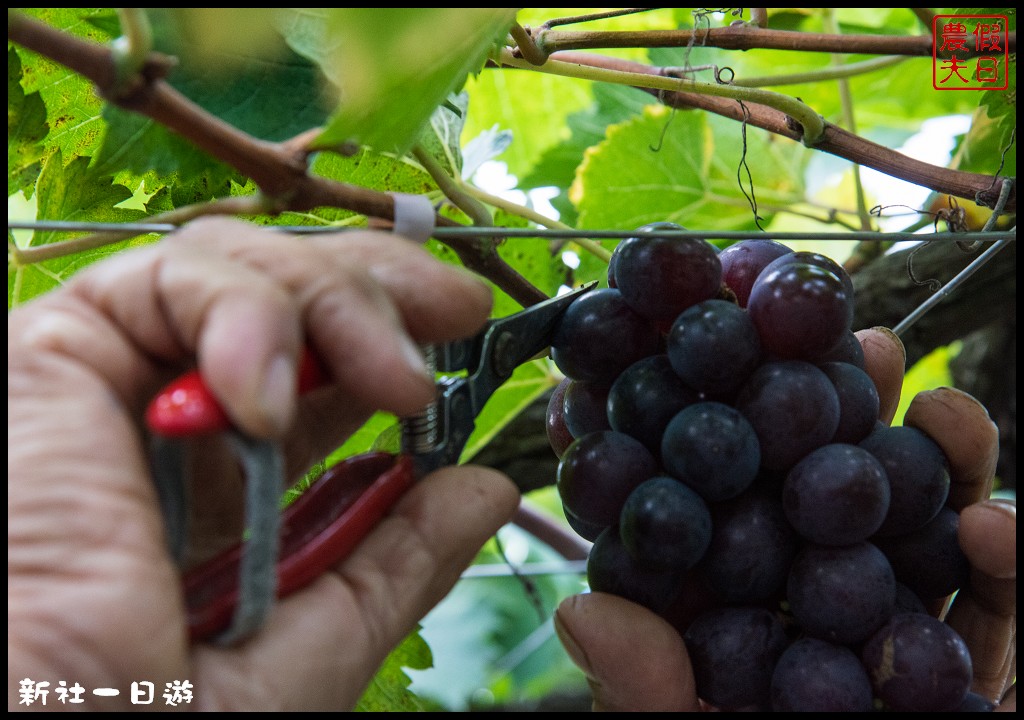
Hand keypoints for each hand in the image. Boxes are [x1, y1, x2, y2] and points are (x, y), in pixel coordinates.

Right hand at [8, 218, 519, 709]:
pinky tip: (270, 398)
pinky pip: (168, 280)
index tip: (466, 333)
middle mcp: (179, 421)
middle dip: (380, 290)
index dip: (395, 334)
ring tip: (392, 378)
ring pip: (239, 269)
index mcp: (231, 485)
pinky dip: (246, 314)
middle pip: (287, 294)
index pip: (322, 370)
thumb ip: (395, 559)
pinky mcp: (57, 355)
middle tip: (453, 313)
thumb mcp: (312, 643)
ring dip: (337, 302)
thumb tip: (481, 492)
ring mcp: (123, 383)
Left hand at [554, 327, 1015, 711]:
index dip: (718, 442)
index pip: (725, 520)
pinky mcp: (980, 686)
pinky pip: (999, 620)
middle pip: (829, 506)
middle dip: (847, 426)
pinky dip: (1012, 569)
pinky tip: (996, 529)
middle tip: (852, 345)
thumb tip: (582, 612)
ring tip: (941, 409)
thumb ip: (649, 698)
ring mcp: (902, 650)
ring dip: (941, 471)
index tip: (710, 366)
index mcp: (739, 626)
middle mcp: (815, 623)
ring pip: (926, 541)